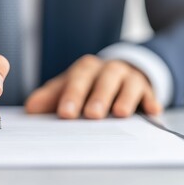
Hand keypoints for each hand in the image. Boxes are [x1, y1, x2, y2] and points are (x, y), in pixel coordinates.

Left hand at [25, 55, 161, 118]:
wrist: (119, 74)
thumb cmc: (89, 84)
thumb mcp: (69, 87)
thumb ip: (51, 97)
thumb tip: (30, 109)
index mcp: (86, 69)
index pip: (78, 79)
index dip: (72, 95)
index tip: (65, 113)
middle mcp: (108, 70)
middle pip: (103, 80)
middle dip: (98, 97)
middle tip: (92, 115)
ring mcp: (129, 78)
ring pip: (128, 84)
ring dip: (124, 98)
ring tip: (120, 113)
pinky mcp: (147, 89)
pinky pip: (150, 95)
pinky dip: (151, 102)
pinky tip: (152, 113)